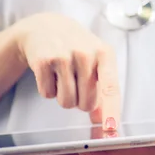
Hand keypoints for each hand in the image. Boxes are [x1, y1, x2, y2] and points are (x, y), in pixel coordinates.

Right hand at [13, 12, 119, 129]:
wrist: (47, 27)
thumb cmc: (78, 48)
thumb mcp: (97, 62)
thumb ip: (103, 90)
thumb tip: (103, 121)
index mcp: (105, 54)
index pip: (111, 88)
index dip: (111, 111)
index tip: (111, 128)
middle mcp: (86, 54)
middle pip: (86, 103)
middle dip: (81, 102)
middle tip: (77, 85)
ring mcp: (63, 56)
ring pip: (66, 102)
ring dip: (65, 98)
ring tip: (64, 77)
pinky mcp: (43, 61)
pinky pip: (48, 95)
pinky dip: (49, 90)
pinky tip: (51, 73)